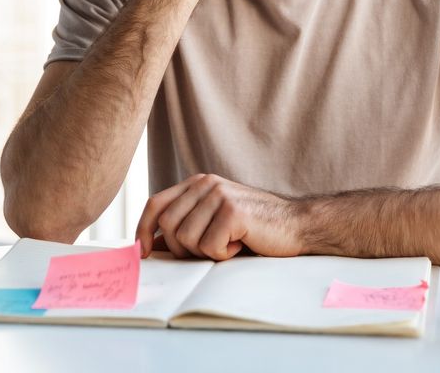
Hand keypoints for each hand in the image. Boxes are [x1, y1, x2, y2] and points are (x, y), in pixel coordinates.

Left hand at [135, 173, 304, 260]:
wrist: (296, 224)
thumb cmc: (255, 228)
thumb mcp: (213, 221)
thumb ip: (185, 226)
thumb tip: (150, 245)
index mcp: (198, 183)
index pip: (156, 203)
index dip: (144, 229)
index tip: (143, 253)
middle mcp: (205, 184)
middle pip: (168, 226)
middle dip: (183, 249)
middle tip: (210, 249)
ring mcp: (219, 195)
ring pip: (187, 239)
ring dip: (206, 252)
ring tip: (230, 242)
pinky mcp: (232, 211)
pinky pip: (210, 247)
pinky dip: (224, 255)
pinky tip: (241, 243)